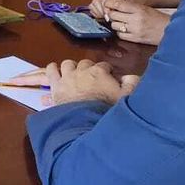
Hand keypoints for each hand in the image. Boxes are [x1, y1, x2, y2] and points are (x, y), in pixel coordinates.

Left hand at [4, 59, 140, 106]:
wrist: (85, 121)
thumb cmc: (107, 110)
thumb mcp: (126, 98)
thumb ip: (132, 84)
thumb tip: (131, 76)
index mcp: (100, 72)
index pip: (104, 66)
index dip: (107, 71)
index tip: (108, 77)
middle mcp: (83, 71)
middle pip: (86, 64)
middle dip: (89, 68)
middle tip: (91, 78)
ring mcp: (68, 77)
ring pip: (68, 64)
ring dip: (71, 67)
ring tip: (74, 73)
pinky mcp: (56, 85)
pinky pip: (51, 71)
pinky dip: (53, 69)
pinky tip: (54, 70)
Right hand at [88, 0, 136, 20]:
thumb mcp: (133, 2)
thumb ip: (122, 7)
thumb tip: (110, 12)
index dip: (104, 9)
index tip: (108, 17)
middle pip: (96, 1)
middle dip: (100, 11)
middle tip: (107, 19)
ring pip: (93, 4)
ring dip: (97, 12)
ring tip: (105, 18)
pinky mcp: (102, 1)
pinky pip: (94, 6)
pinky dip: (96, 12)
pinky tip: (103, 17)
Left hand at [104, 0, 169, 45]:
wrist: (169, 31)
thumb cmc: (158, 19)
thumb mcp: (146, 8)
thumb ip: (132, 8)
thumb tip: (116, 7)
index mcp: (140, 9)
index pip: (119, 5)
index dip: (110, 4)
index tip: (107, 4)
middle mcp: (136, 19)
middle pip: (114, 15)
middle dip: (111, 14)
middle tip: (111, 14)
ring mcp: (135, 30)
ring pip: (115, 26)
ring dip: (114, 24)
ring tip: (118, 22)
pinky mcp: (136, 39)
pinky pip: (120, 35)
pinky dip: (119, 32)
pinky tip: (123, 30)